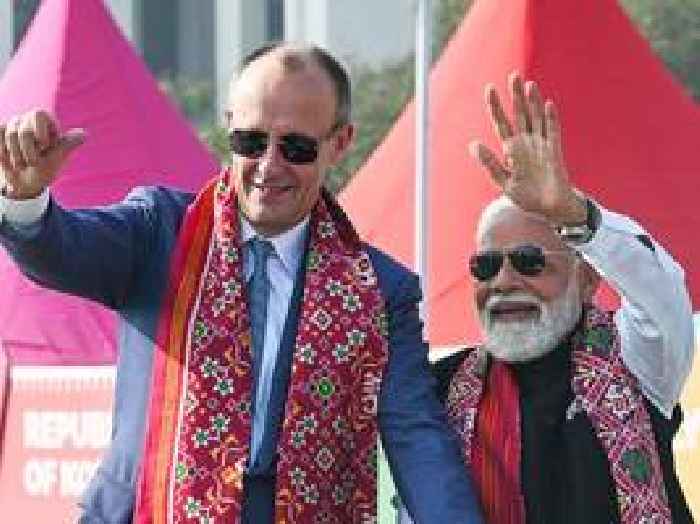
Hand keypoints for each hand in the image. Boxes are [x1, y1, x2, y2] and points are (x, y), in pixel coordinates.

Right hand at [0, 110, 84, 199]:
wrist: (25, 184)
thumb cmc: (45, 170)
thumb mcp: (58, 157)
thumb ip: (67, 143)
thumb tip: (84, 134)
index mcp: (45, 123)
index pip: (39, 114)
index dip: (40, 131)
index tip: (44, 146)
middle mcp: (27, 120)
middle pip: (23, 130)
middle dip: (28, 151)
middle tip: (33, 163)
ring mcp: (12, 127)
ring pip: (9, 134)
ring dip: (16, 156)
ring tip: (22, 166)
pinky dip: (3, 152)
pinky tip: (10, 161)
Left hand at [469, 72, 585, 224]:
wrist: (549, 209)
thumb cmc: (526, 196)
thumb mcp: (503, 182)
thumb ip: (490, 163)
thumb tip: (473, 145)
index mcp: (511, 149)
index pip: (501, 122)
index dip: (496, 106)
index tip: (490, 89)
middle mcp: (526, 143)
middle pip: (520, 114)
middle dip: (516, 96)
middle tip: (513, 75)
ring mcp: (541, 145)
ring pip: (536, 118)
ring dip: (532, 102)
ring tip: (528, 85)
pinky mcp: (554, 152)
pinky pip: (552, 132)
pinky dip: (550, 119)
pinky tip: (546, 105)